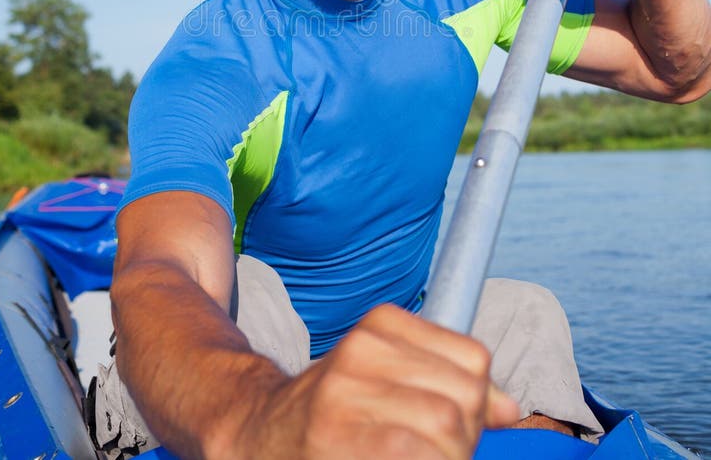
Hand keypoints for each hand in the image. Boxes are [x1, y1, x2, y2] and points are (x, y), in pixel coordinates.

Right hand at [234, 304, 518, 459]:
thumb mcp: (392, 380)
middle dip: (463, 438)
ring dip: (446, 458)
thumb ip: (450, 386)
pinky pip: (414, 453)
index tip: (451, 427)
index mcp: (381, 325)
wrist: (262, 436)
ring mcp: (345, 392)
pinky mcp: (335, 434)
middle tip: (435, 453)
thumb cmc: (340, 414)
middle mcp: (363, 349)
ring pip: (445, 429)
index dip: (477, 403)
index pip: (473, 360)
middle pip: (462, 398)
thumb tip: (509, 407)